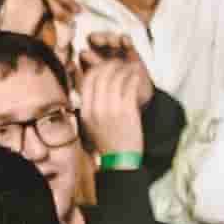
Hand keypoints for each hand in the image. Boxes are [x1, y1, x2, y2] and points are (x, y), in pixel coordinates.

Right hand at [70, 40, 152, 162]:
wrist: (120, 161)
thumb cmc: (108, 142)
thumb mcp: (90, 125)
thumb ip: (90, 105)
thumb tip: (90, 83)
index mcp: (86, 112)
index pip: (87, 80)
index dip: (96, 68)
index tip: (105, 65)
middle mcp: (96, 109)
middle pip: (101, 75)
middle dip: (111, 64)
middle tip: (120, 62)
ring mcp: (111, 110)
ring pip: (116, 77)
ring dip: (125, 68)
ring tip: (131, 66)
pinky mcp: (127, 111)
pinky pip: (129, 85)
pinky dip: (133, 76)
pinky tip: (137, 74)